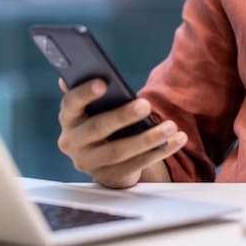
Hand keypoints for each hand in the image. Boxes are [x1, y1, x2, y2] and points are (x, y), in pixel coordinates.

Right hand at [56, 78, 186, 187]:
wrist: (103, 159)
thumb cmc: (101, 119)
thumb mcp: (95, 106)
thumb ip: (92, 90)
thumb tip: (84, 69)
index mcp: (69, 118)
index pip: (71, 103)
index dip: (84, 93)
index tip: (102, 83)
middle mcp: (72, 142)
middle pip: (97, 129)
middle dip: (123, 116)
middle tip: (146, 104)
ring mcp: (89, 163)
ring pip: (119, 151)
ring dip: (148, 138)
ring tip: (170, 126)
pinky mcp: (109, 177)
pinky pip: (137, 165)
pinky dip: (159, 152)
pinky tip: (176, 140)